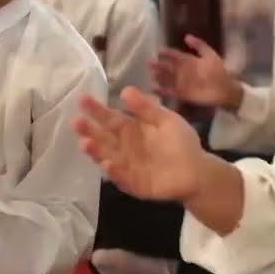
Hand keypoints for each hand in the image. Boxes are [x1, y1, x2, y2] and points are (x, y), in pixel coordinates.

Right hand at [72, 87, 205, 201]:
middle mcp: (125, 148)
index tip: (82, 99)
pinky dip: (115, 172)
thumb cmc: (181, 144)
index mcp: (131, 130)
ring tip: (85, 143)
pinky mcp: (135, 184)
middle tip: (76, 122)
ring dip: (96, 152)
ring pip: (107, 158)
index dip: (96, 110)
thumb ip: (146, 108)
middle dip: (89, 131)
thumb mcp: (166, 120)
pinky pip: (122, 177)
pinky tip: (108, 164)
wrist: (198, 172)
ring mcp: (128, 167)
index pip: (110, 119)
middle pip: (103, 138)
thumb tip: (125, 89)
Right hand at [150, 35, 239, 108]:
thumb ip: (199, 45)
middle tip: (149, 63)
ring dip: (159, 77)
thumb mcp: (210, 55)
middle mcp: (183, 72)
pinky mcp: (182, 94)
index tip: (158, 50)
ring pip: (167, 79)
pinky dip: (161, 91)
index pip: (175, 55)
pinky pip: (169, 92)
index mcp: (189, 61)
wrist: (224, 90)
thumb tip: (186, 36)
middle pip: (168, 67)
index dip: (167, 53)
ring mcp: (182, 83)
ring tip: (151, 74)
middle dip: (159, 65)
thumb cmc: (218, 71)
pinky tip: (153, 88)